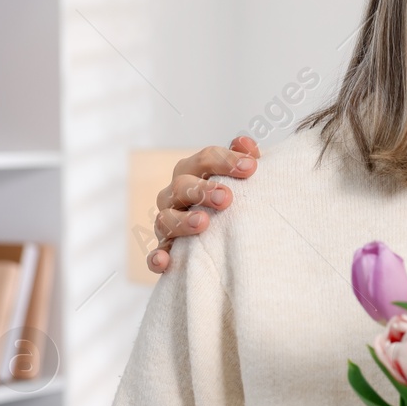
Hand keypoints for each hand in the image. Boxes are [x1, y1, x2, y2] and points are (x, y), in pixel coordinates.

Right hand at [148, 136, 260, 273]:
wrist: (221, 232)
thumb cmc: (230, 197)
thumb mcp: (240, 177)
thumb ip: (244, 158)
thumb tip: (245, 144)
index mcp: (194, 172)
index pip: (205, 159)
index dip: (226, 161)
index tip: (251, 168)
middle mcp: (176, 194)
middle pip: (182, 186)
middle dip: (202, 190)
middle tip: (226, 198)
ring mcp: (168, 221)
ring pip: (165, 218)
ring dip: (182, 221)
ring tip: (203, 223)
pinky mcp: (165, 248)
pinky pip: (156, 253)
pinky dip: (157, 256)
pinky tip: (164, 261)